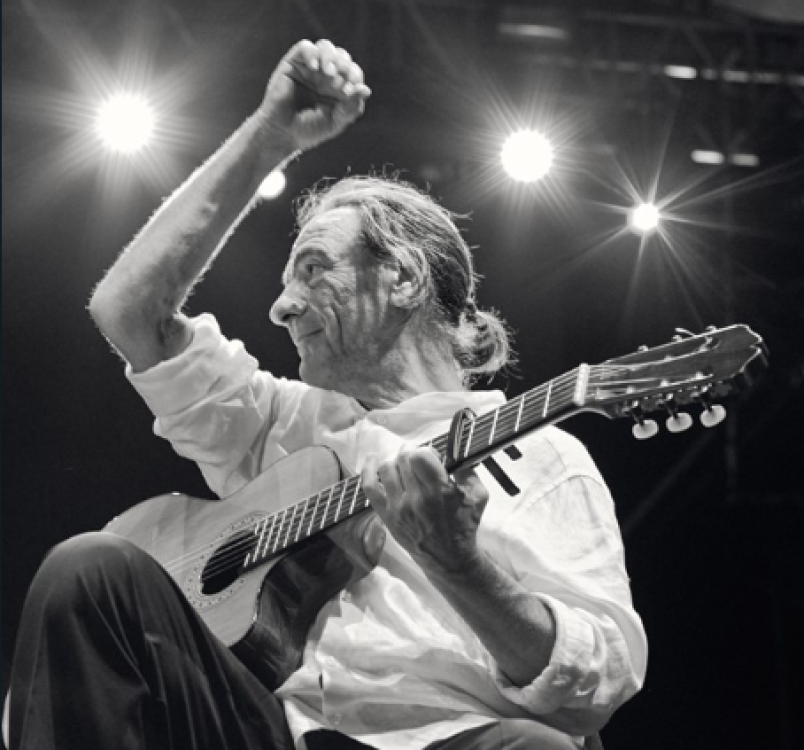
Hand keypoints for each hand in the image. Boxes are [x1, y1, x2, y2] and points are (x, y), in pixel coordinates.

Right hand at [260, 39, 370, 151]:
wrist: (283, 134)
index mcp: (339, 88)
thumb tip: (366, 89)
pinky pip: (305, 47)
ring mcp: (309, 68)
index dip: (354, 77)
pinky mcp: (293, 63)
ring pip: (325, 47)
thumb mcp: (336, 122)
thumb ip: (350, 107)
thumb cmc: (309, 131)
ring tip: (328, 73)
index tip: (347, 91)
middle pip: (342, 57)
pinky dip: (312, 53)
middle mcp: (325, 75)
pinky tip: (314, 68)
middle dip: (344, 66)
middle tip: (336, 83)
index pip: (353, 72)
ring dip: (330, 57)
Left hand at [361, 448, 488, 573]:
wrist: (448, 557)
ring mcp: (398, 508)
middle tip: (418, 457)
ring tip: (404, 464)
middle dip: (410, 452)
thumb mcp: (479, 495)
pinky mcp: (387, 515)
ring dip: (395, 460)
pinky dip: (368, 470)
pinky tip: (373, 459)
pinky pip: (369, 488)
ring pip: (386, 468)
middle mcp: (416, 499)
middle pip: (403, 459)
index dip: (425, 450)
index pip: (420, 456)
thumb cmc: (464, 525)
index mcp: (440, 492)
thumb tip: (454, 450)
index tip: (431, 457)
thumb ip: (468, 470)